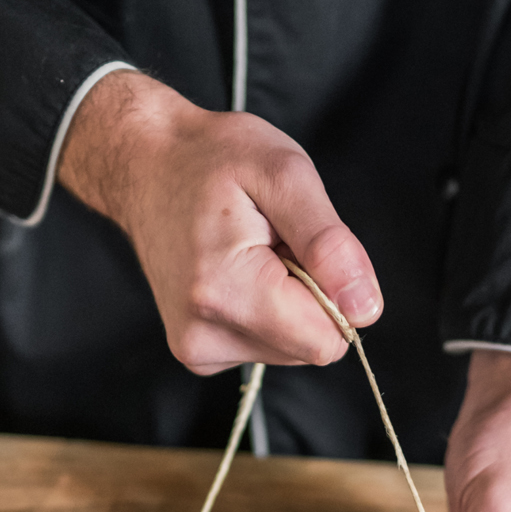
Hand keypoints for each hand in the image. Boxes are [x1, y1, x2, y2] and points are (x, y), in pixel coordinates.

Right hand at [58, 70, 381, 371]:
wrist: (145, 165)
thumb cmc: (211, 159)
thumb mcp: (284, 174)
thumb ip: (330, 245)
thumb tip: (365, 309)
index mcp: (226, 292)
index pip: (325, 339)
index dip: (332, 292)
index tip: (299, 246)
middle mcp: (204, 335)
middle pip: (310, 348)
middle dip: (308, 294)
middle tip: (271, 242)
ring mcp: (196, 349)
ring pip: (290, 349)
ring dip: (286, 301)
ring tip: (251, 251)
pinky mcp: (197, 352)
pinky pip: (264, 345)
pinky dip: (264, 310)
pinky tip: (236, 270)